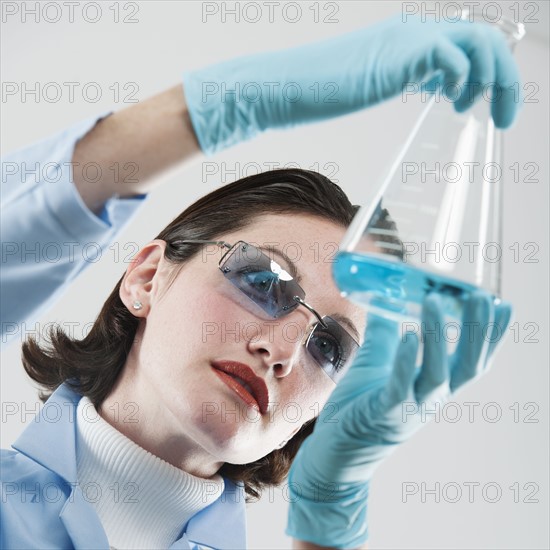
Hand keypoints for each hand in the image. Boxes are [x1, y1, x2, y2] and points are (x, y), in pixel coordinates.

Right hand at [183, 15, 520, 154]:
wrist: (282, 88)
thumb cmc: (316, 93)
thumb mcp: (371, 82)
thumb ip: (404, 77)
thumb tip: (429, 86)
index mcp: (408, 41)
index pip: (467, 43)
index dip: (487, 73)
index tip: (484, 106)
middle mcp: (413, 34)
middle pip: (484, 38)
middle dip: (505, 79)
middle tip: (504, 116)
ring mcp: (407, 41)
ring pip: (479, 42)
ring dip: (494, 79)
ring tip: (482, 111)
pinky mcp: (398, 56)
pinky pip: (452, 57)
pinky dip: (465, 80)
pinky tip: (457, 104)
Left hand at [285, 291, 511, 548]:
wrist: (336, 447)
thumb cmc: (360, 402)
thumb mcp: (377, 359)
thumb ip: (386, 330)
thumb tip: (385, 294)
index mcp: (433, 386)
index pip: (472, 359)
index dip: (490, 335)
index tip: (504, 304)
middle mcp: (430, 399)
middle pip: (466, 366)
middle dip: (477, 331)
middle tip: (481, 297)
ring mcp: (410, 409)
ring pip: (436, 374)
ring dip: (438, 337)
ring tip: (435, 301)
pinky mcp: (383, 414)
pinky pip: (400, 388)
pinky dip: (406, 362)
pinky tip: (409, 336)